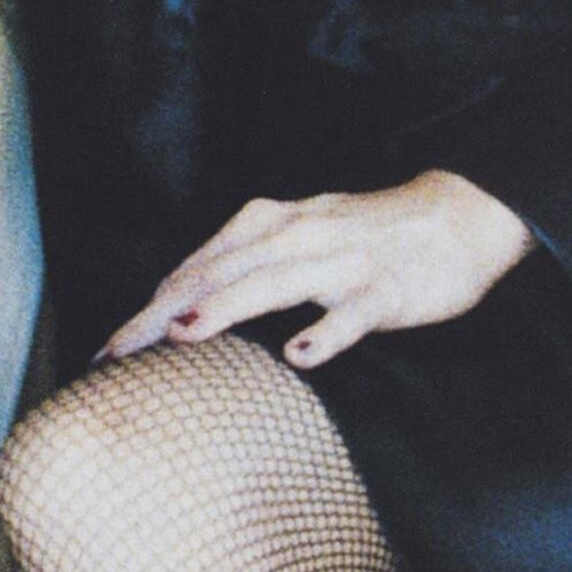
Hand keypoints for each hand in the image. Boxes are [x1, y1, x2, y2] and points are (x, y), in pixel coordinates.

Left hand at [103, 170, 535, 369]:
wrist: (460, 216)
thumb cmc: (367, 236)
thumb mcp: (296, 237)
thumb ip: (242, 264)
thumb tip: (181, 303)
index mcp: (269, 225)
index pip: (197, 267)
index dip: (150, 305)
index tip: (110, 348)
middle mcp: (298, 237)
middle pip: (218, 274)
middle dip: (162, 312)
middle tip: (117, 352)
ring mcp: (342, 263)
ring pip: (275, 283)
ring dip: (226, 307)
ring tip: (182, 334)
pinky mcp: (387, 290)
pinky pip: (354, 313)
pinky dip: (327, 331)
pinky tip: (301, 355)